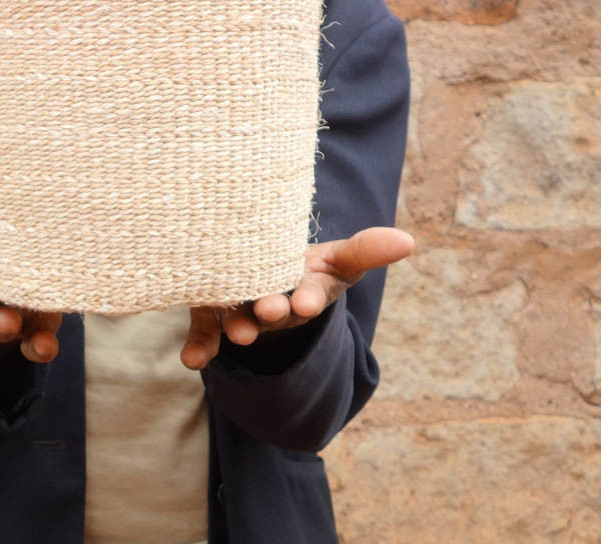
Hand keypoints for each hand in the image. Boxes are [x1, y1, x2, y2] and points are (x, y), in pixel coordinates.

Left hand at [180, 227, 414, 369]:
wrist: (264, 278)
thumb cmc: (303, 266)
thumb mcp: (338, 259)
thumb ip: (366, 250)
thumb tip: (408, 241)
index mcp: (305, 290)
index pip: (311, 294)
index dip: (308, 298)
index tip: (306, 301)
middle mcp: (275, 306)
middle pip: (273, 310)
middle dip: (272, 312)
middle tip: (269, 309)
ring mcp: (243, 313)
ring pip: (240, 322)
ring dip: (238, 329)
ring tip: (238, 332)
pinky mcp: (211, 316)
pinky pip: (205, 334)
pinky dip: (200, 347)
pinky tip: (192, 360)